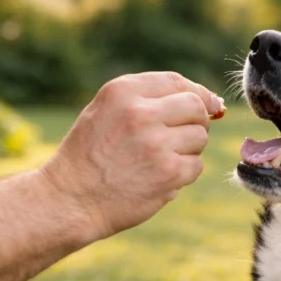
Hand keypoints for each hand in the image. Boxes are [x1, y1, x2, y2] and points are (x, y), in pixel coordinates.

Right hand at [43, 72, 224, 240]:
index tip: (208, 104)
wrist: (70, 199)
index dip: (197, 92)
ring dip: (189, 149)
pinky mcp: (168, 173)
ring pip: (200, 137)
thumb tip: (210, 101)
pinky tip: (159, 178)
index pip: (176, 81)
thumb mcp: (104, 111)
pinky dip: (184, 173)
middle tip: (182, 136)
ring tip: (161, 160)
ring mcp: (156, 143)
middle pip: (196, 106)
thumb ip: (147, 100)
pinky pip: (196, 166)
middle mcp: (141, 113)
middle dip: (197, 121)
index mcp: (123, 92)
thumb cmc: (87, 156)